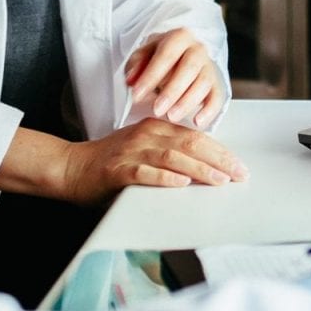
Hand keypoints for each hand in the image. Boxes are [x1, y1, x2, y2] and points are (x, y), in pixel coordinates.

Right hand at [58, 118, 249, 203]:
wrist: (71, 167)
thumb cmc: (111, 162)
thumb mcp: (143, 149)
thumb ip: (169, 153)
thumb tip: (205, 168)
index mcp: (155, 127)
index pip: (195, 136)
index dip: (220, 150)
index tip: (239, 165)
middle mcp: (145, 135)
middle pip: (189, 143)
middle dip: (218, 159)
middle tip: (239, 174)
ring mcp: (131, 151)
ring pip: (172, 157)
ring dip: (199, 169)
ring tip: (219, 180)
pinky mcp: (117, 170)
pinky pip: (144, 172)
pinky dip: (164, 178)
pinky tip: (181, 184)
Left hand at [125, 27, 227, 126]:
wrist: (180, 57)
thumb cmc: (160, 58)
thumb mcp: (143, 56)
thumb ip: (135, 66)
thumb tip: (132, 80)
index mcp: (179, 37)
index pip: (166, 54)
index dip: (151, 75)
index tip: (137, 94)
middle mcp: (198, 49)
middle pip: (189, 68)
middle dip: (172, 91)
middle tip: (156, 109)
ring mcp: (209, 67)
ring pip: (203, 84)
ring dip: (187, 102)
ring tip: (171, 117)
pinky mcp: (217, 84)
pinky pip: (217, 97)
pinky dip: (209, 111)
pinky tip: (197, 122)